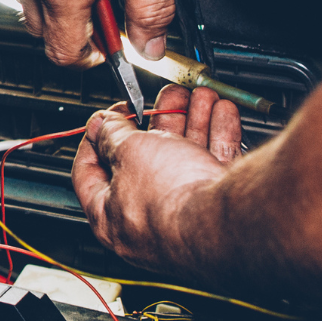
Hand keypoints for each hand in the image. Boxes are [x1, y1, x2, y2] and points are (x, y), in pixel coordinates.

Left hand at [72, 84, 240, 271]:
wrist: (232, 220)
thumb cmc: (171, 198)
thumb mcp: (128, 152)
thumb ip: (112, 135)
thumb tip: (102, 125)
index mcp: (110, 218)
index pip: (89, 174)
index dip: (95, 140)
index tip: (104, 120)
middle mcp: (147, 223)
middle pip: (145, 162)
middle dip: (158, 123)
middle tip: (163, 100)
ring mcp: (186, 218)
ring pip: (184, 159)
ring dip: (192, 121)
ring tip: (198, 97)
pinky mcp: (220, 210)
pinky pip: (214, 166)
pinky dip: (218, 136)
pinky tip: (222, 112)